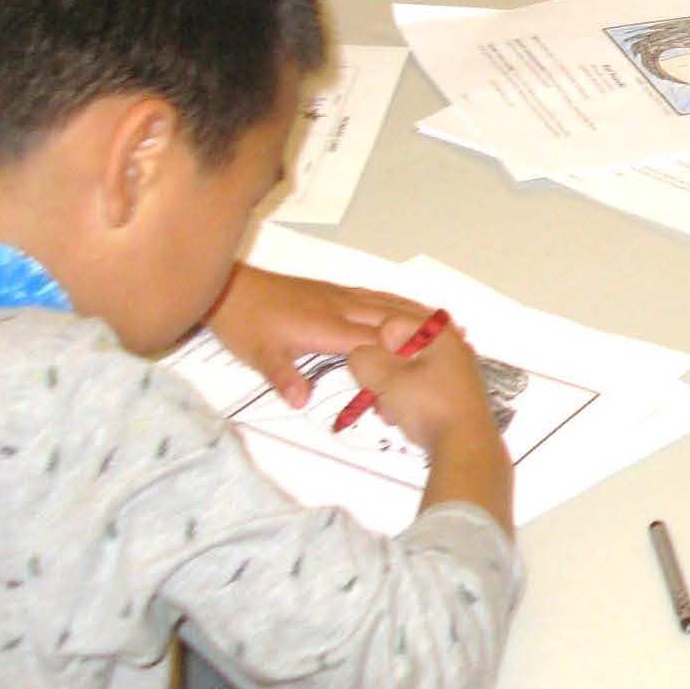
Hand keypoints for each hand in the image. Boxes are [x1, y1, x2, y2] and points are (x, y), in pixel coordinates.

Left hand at [205, 267, 450, 407]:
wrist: (229, 288)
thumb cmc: (244, 323)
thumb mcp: (259, 355)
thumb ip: (283, 377)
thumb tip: (300, 400)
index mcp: (326, 326)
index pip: (375, 340)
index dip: (407, 351)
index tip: (437, 360)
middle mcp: (338, 307)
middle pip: (390, 318)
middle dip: (424, 330)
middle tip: (460, 340)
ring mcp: (337, 296)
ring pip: (385, 303)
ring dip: (416, 313)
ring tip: (448, 323)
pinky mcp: (331, 292)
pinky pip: (373, 295)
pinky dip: (396, 302)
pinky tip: (407, 307)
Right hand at [351, 307, 506, 456]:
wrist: (464, 447)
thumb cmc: (431, 406)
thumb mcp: (388, 378)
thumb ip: (364, 359)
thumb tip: (359, 356)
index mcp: (440, 333)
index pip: (391, 324)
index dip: (378, 348)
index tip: (382, 370)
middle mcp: (451, 347)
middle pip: (399, 349)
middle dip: (383, 373)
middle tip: (380, 391)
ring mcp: (454, 373)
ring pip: (407, 372)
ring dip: (391, 391)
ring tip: (391, 411)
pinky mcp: (452, 396)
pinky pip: (419, 390)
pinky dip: (406, 402)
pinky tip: (402, 418)